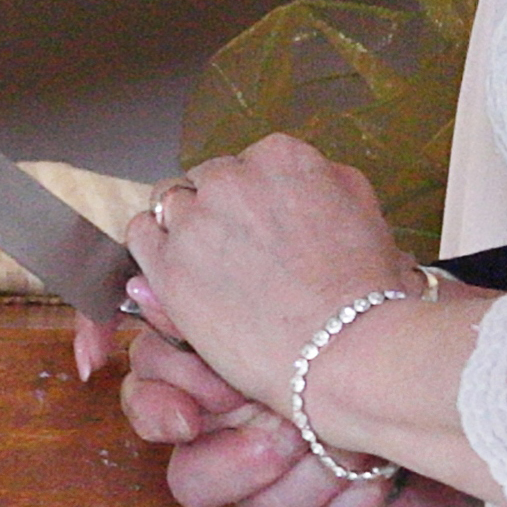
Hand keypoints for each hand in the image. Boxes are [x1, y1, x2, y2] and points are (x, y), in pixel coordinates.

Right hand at [104, 319, 453, 506]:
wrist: (421, 360)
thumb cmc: (344, 329)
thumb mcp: (273, 306)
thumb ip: (203, 303)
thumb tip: (143, 290)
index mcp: (208, 395)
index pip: (150, 407)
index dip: (159, 414)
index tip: (188, 418)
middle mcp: (233, 453)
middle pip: (192, 482)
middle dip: (240, 461)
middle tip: (287, 432)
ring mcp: (277, 497)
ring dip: (317, 472)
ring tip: (352, 442)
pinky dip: (359, 501)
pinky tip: (380, 472)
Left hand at [124, 137, 414, 396]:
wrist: (341, 348)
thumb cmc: (362, 293)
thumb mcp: (366, 212)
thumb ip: (328, 182)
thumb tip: (302, 182)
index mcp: (281, 157)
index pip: (247, 163)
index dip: (251, 198)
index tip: (258, 225)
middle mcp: (232, 178)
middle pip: (207, 180)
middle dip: (218, 210)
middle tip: (236, 252)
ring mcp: (195, 219)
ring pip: (169, 202)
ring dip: (183, 227)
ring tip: (208, 264)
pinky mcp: (168, 264)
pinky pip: (140, 235)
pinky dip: (153, 248)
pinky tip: (176, 270)